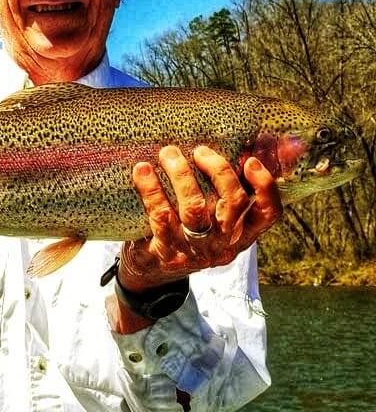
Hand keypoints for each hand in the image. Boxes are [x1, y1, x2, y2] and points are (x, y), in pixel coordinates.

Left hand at [119, 145, 282, 292]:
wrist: (151, 270)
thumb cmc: (187, 229)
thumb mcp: (213, 215)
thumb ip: (227, 186)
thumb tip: (259, 141)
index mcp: (241, 233)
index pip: (268, 213)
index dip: (264, 186)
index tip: (250, 161)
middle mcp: (223, 243)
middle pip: (232, 203)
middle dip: (218, 169)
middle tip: (200, 150)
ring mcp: (196, 250)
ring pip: (195, 208)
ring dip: (182, 175)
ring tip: (168, 152)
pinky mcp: (167, 251)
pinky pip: (161, 215)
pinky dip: (151, 189)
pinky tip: (142, 170)